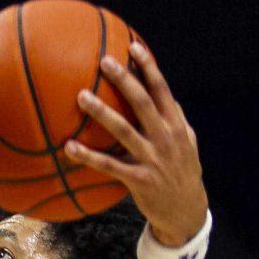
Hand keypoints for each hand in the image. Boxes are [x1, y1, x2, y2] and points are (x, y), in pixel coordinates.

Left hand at [65, 45, 207, 246]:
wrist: (186, 212)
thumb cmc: (183, 173)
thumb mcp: (188, 144)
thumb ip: (178, 120)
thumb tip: (169, 97)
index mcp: (176, 126)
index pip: (162, 90)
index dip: (148, 68)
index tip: (133, 47)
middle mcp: (165, 138)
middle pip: (142, 103)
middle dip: (124, 80)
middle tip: (103, 61)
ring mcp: (152, 159)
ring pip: (123, 130)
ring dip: (102, 112)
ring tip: (81, 96)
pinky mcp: (139, 180)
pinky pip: (110, 166)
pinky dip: (89, 156)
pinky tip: (70, 147)